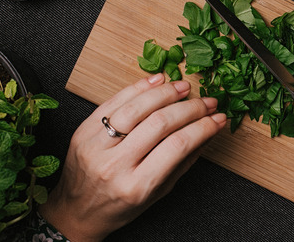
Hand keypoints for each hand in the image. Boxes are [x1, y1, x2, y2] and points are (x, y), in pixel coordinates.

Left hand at [38, 74, 225, 241]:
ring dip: (164, 93)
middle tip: (206, 101)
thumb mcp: (157, 193)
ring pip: (135, 109)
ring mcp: (95, 146)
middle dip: (189, 108)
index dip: (203, 127)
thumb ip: (182, 162)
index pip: (177, 145)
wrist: (76, 212)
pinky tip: (156, 81)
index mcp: (136, 186)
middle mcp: (114, 165)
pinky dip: (137, 88)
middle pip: (159, 124)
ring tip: (184, 87)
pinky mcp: (83, 131)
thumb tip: (208, 132)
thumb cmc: (119, 206)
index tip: (218, 117)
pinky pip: (113, 102)